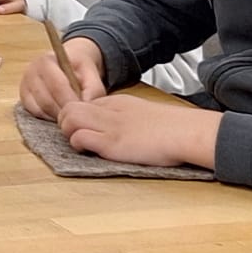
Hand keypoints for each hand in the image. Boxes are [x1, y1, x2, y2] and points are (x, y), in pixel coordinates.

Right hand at [17, 38, 109, 119]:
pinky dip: (48, 118)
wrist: (67, 63)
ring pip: (40, 109)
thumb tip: (88, 107)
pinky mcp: (23, 97)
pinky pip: (35, 113)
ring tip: (70, 116)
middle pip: (47, 100)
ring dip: (57, 116)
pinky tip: (60, 115)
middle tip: (78, 119)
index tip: (83, 112)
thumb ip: (93, 89)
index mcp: (46, 61)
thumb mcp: (91, 73)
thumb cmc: (79, 68)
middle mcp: (31, 71)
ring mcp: (25, 85)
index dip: (71, 101)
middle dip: (64, 112)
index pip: (57, 86)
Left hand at [60, 97, 220, 169]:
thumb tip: (114, 127)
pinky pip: (80, 138)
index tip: (84, 128)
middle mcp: (109, 111)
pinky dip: (78, 144)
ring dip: (68, 132)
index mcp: (117, 102)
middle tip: (76, 136)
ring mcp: (109, 126)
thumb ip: (125, 116)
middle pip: (69, 107)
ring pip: (69, 119)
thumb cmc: (172, 128)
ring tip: (81, 144)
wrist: (186, 132)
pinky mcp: (111, 143)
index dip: (78, 116)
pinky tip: (90, 151)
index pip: (83, 103)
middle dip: (65, 122)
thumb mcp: (143, 113)